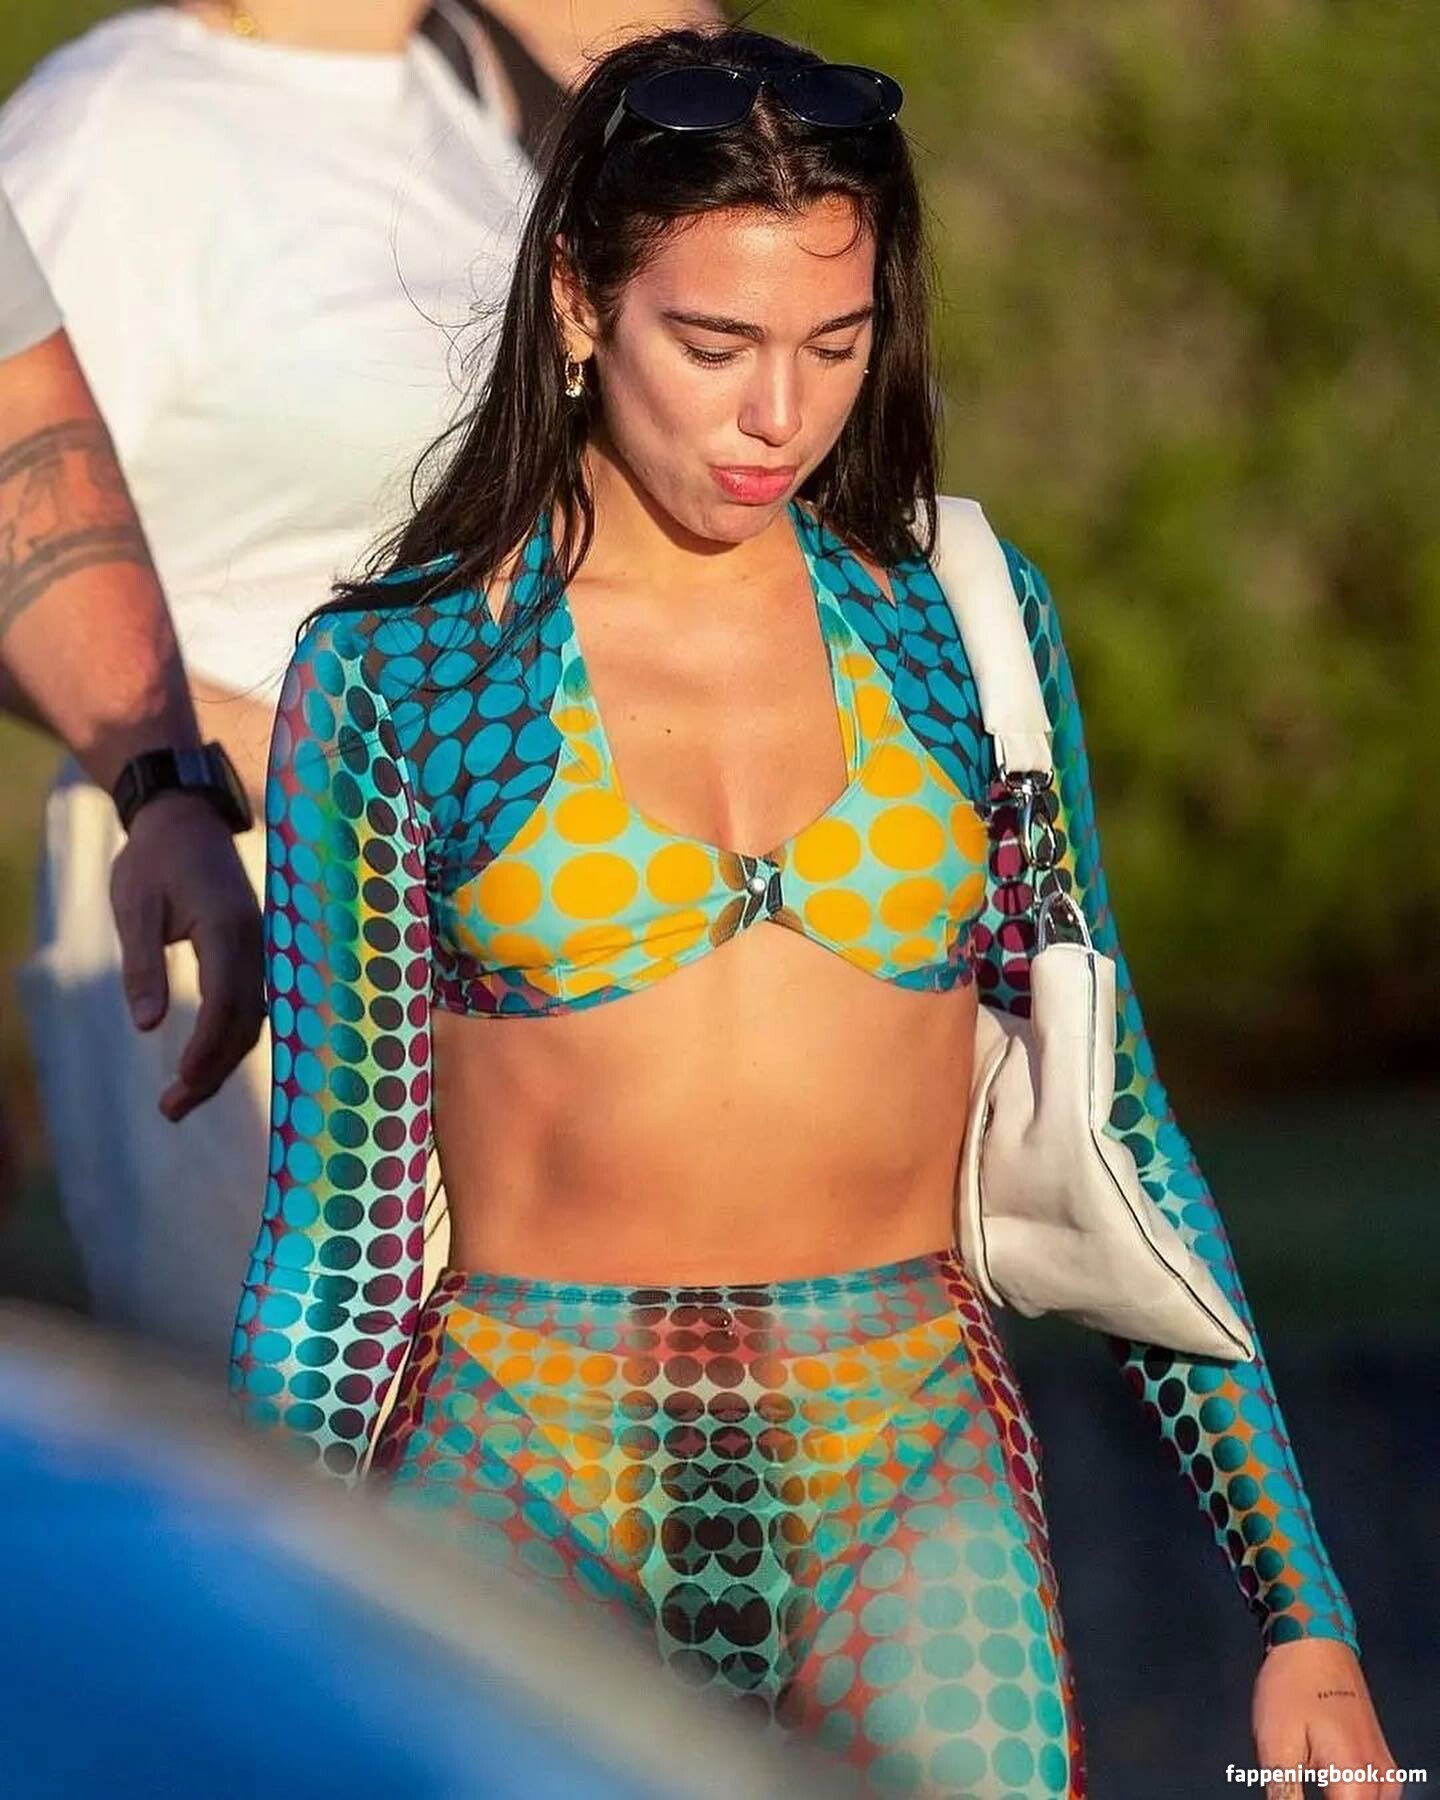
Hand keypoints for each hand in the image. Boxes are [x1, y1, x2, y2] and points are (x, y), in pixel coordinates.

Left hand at [109, 792, 264, 1120]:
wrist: (186, 819)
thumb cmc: (154, 860)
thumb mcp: (134, 907)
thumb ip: (143, 964)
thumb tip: (148, 1025)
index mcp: (226, 927)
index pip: (226, 1003)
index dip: (205, 1049)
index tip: (179, 1083)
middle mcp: (256, 941)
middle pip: (245, 1022)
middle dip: (212, 1070)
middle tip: (171, 1110)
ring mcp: (263, 947)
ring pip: (254, 1018)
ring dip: (223, 1061)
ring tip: (183, 1097)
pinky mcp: (255, 951)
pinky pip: (254, 1004)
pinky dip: (233, 1038)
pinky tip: (210, 1062)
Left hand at [1253, 1638, 1398, 1797]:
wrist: (1314, 1638)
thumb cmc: (1292, 1686)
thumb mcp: (1275, 1745)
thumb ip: (1285, 1795)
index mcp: (1355, 1780)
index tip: (1292, 1789)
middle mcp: (1380, 1780)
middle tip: (1297, 1774)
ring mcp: (1385, 1768)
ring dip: (1339, 1798)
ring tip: (1307, 1770)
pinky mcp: (1381, 1758)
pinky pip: (1373, 1795)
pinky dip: (1350, 1795)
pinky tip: (1327, 1781)